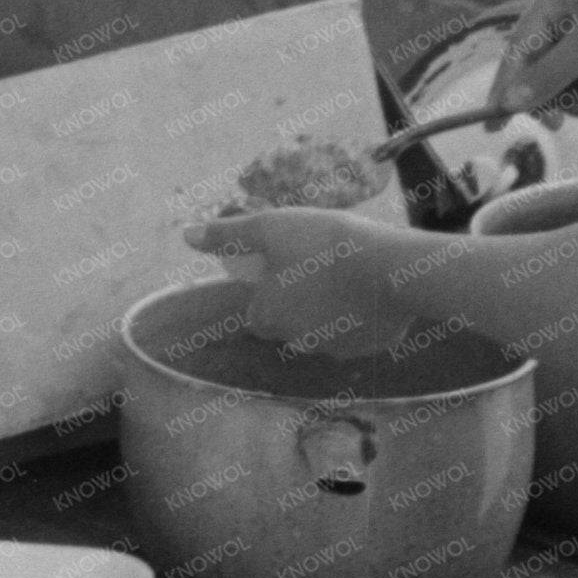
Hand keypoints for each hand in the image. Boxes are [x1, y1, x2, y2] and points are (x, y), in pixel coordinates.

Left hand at [182, 207, 416, 351]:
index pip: (258, 314)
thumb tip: (187, 235)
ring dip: (331, 311)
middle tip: (319, 268)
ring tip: (348, 276)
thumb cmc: (323, 243)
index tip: (287, 268)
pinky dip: (362, 317)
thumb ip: (228, 235)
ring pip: (326, 332)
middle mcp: (298, 342)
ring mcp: (337, 349)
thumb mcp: (269, 228)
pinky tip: (372, 291)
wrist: (390, 267)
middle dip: (300, 304)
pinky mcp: (371, 347)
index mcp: (268, 317)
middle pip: (291, 325)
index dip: (270, 292)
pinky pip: (361, 333)